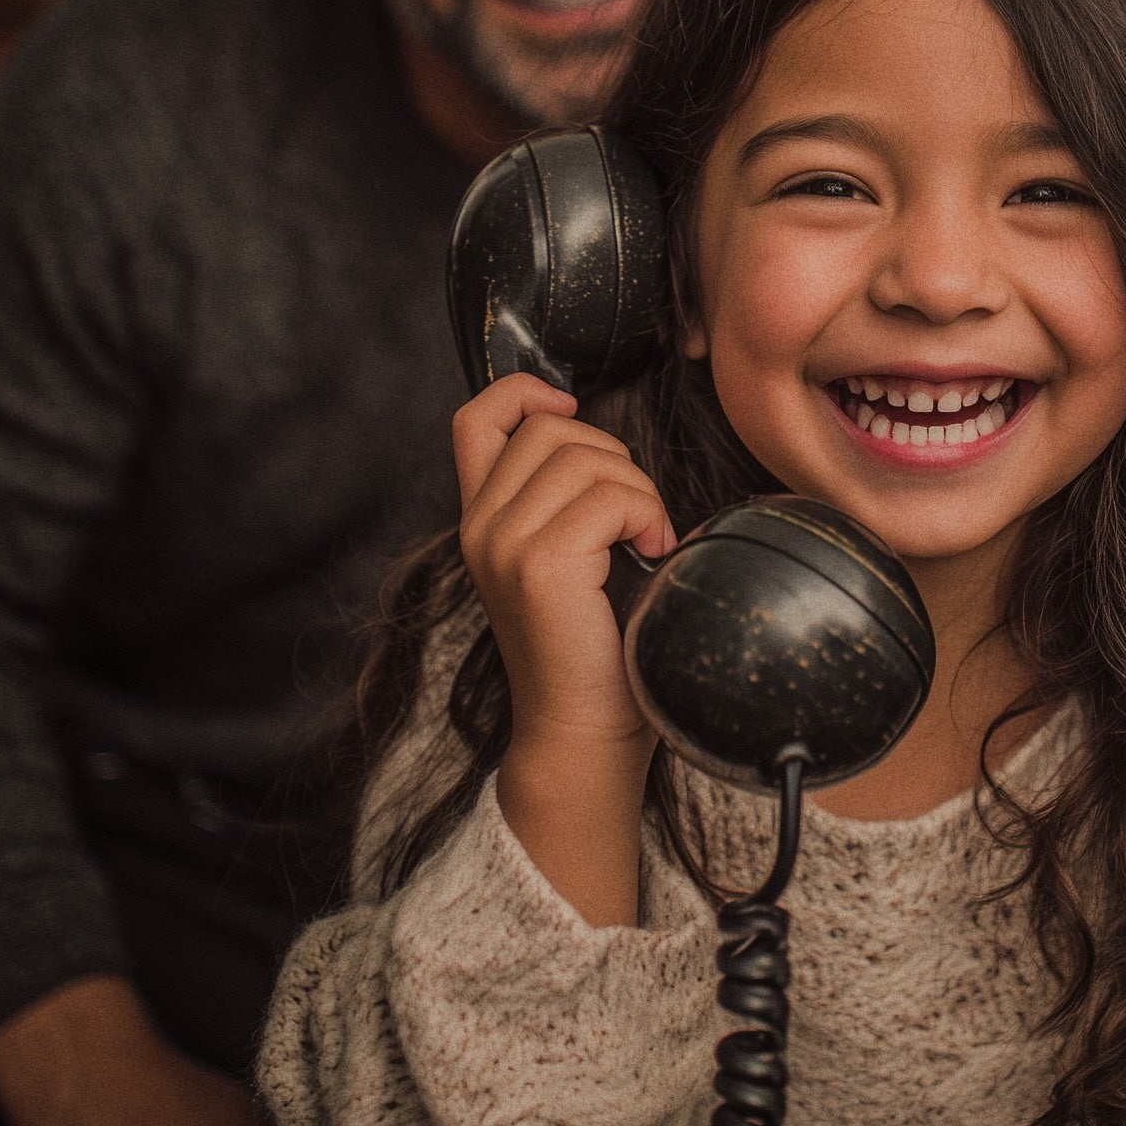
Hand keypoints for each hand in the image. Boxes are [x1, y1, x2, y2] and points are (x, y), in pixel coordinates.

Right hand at [453, 372, 673, 753]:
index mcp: (481, 521)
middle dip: (612, 459)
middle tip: (634, 520)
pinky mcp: (539, 562)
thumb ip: (563, 499)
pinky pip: (612, 495)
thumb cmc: (595, 649)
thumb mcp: (569, 557)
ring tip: (642, 542)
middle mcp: (479, 527)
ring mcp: (502, 543)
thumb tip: (594, 438)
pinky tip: (649, 554)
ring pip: (585, 456)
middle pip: (551, 430)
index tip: (571, 411)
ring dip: (636, 491)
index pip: (476, 419)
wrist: (585, 732)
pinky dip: (647, 515)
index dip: (524, 392)